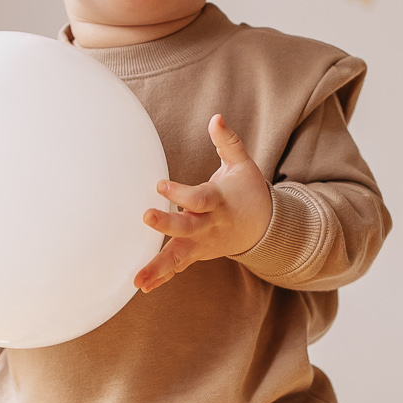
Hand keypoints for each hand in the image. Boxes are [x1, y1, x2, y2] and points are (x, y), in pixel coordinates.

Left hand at [136, 114, 271, 294]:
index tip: (159, 184)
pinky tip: (141, 285)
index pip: (199, 198)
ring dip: (158, 267)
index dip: (180, 192)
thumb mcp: (242, 164)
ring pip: (179, 255)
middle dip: (167, 224)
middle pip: (186, 227)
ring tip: (137, 279)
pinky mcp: (197, 254)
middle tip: (146, 216)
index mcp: (219, 202)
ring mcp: (203, 243)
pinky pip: (178, 267)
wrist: (265, 228)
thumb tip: (216, 117)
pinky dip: (162, 277)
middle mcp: (209, 225)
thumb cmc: (248, 190)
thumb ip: (227, 142)